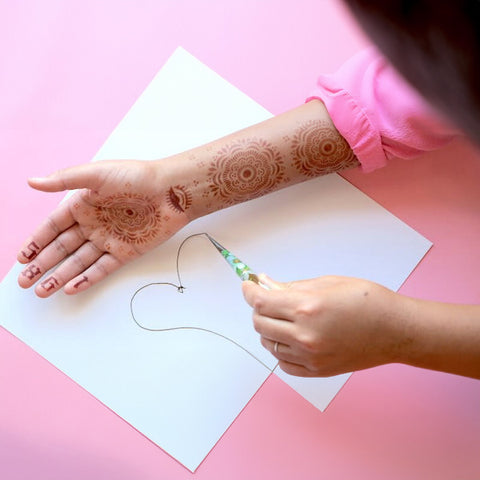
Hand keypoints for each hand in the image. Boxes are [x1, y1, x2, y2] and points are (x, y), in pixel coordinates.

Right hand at [17, 160, 188, 296]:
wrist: (171, 191)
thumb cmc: (135, 177)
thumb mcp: (97, 174)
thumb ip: (65, 180)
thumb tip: (32, 182)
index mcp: (83, 205)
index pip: (53, 227)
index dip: (36, 242)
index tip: (22, 258)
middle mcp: (93, 224)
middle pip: (62, 248)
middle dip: (42, 264)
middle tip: (23, 281)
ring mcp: (109, 239)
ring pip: (78, 262)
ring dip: (60, 276)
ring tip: (41, 291)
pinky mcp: (126, 252)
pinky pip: (102, 269)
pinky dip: (86, 279)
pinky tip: (70, 288)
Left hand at [242, 275, 407, 376]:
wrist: (395, 330)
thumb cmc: (367, 300)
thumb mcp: (327, 283)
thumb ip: (292, 286)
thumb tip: (266, 284)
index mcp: (307, 308)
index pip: (260, 301)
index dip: (249, 291)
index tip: (247, 285)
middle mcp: (304, 335)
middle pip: (260, 324)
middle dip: (258, 308)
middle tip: (268, 299)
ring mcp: (310, 357)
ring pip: (269, 344)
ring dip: (269, 329)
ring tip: (285, 318)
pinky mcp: (317, 371)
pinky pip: (283, 363)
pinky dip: (281, 349)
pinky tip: (293, 338)